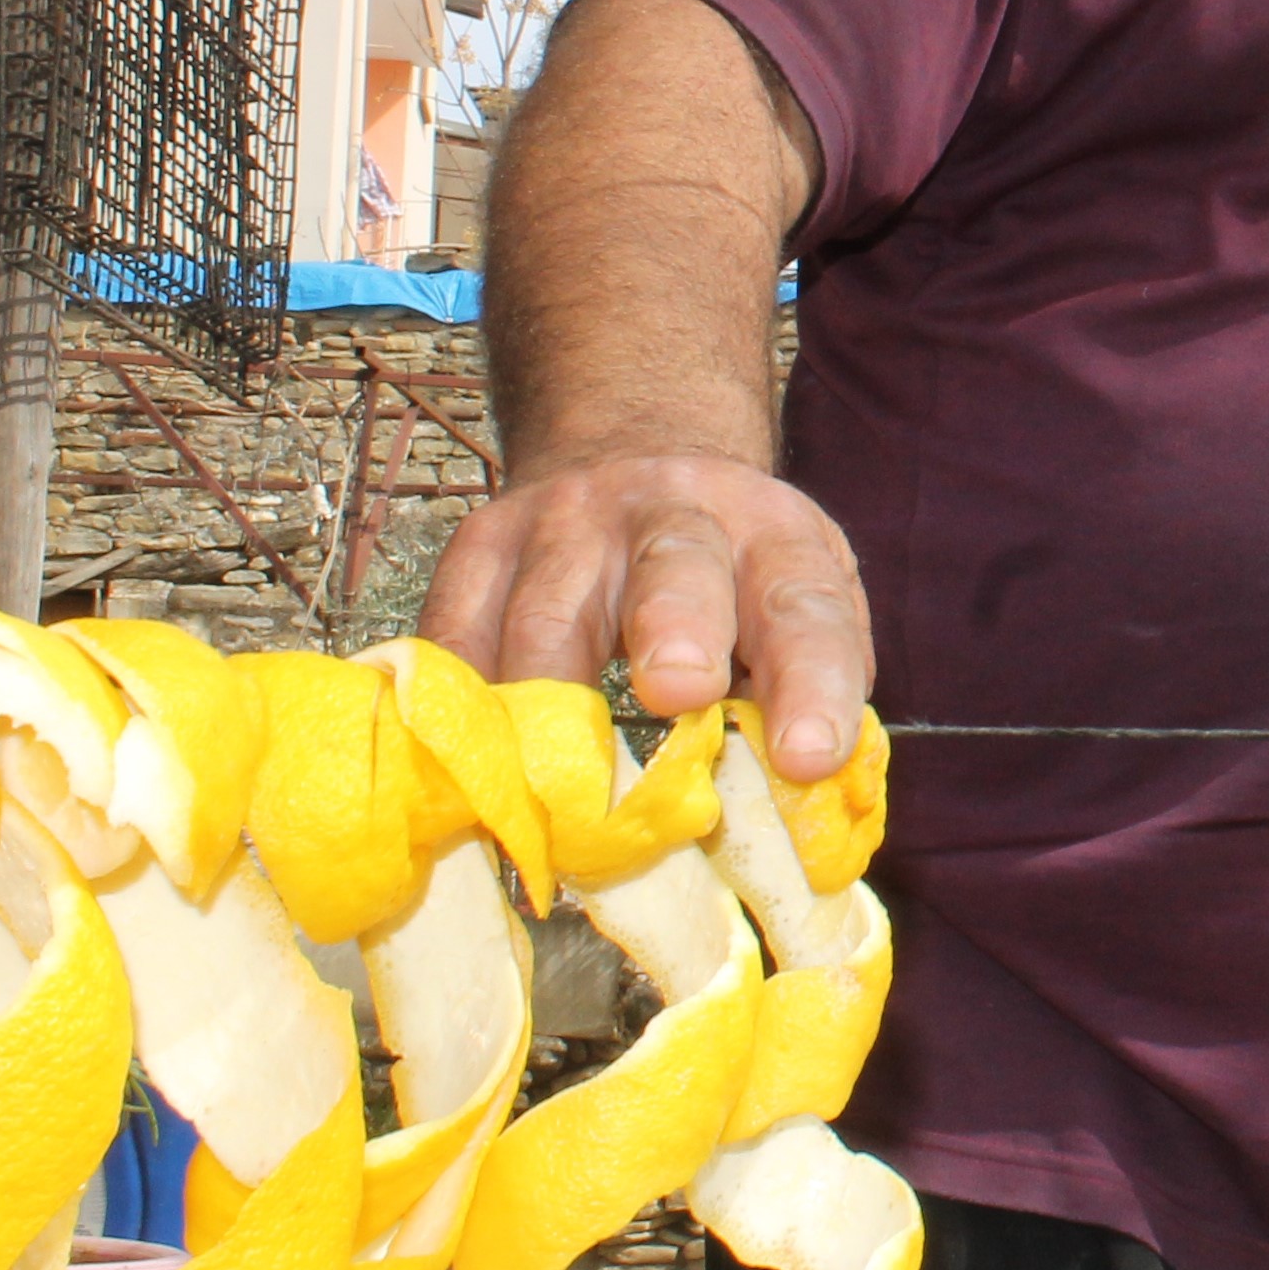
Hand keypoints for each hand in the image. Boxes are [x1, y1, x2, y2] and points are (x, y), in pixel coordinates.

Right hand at [421, 453, 875, 779]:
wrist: (640, 451)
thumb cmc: (731, 569)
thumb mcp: (792, 608)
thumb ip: (799, 698)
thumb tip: (791, 818)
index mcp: (774, 540)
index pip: (805, 608)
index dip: (810, 682)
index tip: (809, 757)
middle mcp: (677, 514)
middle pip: (677, 569)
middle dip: (678, 630)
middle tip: (680, 693)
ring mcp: (571, 523)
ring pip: (548, 614)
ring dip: (549, 714)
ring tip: (554, 804)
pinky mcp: (486, 542)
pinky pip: (458, 631)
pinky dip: (461, 708)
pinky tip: (470, 767)